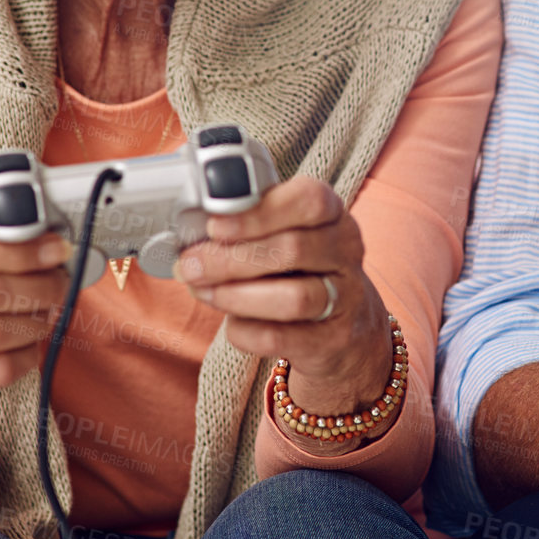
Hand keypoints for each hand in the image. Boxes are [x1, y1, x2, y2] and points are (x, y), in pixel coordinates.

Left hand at [175, 175, 393, 444]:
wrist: (343, 322)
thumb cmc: (298, 267)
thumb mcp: (285, 232)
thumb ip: (248, 224)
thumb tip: (191, 233)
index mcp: (332, 212)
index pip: (308, 200)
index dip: (259, 212)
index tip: (214, 225)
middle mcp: (346, 250)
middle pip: (292, 250)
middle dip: (231, 259)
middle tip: (191, 265)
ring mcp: (346, 296)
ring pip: (294, 298)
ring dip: (237, 296)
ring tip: (203, 292)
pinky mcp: (333, 338)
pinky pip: (281, 338)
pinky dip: (246, 331)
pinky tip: (232, 322)